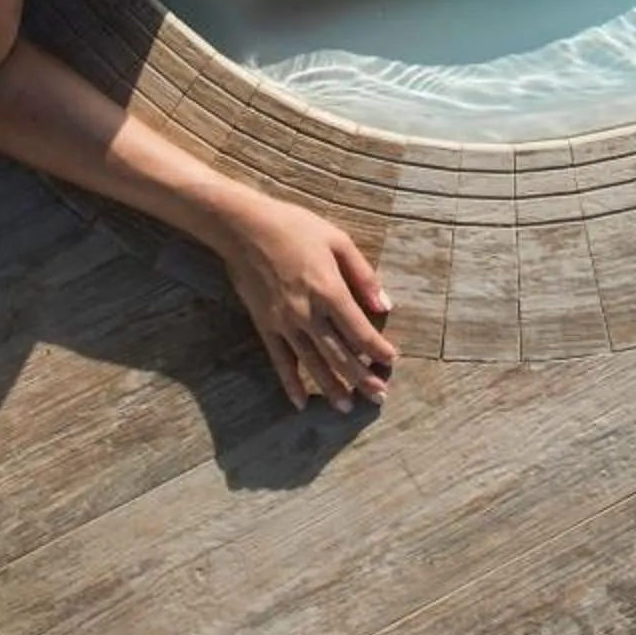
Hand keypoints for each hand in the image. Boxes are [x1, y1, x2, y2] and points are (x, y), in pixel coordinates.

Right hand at [215, 193, 397, 412]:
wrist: (244, 228)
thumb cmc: (294, 228)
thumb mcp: (337, 240)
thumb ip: (363, 275)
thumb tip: (385, 305)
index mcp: (330, 291)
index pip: (360, 332)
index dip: (377, 350)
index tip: (391, 361)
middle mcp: (309, 313)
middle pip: (340, 354)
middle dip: (361, 378)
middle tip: (378, 397)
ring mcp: (285, 323)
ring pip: (313, 363)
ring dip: (332, 387)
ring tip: (346, 406)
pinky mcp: (265, 326)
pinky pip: (280, 360)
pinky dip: (291, 383)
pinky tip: (301, 402)